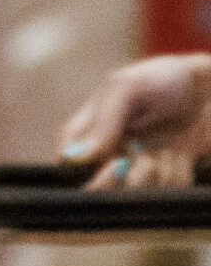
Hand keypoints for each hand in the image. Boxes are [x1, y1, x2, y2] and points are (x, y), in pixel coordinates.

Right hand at [61, 54, 210, 187]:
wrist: (206, 84)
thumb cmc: (160, 78)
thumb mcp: (125, 89)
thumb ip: (102, 122)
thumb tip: (78, 157)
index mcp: (90, 129)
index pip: (68, 160)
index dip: (79, 170)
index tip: (108, 164)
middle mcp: (112, 149)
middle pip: (98, 184)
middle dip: (114, 181)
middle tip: (133, 163)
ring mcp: (141, 161)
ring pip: (138, 188)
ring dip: (156, 171)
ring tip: (167, 147)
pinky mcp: (169, 170)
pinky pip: (169, 187)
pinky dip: (178, 171)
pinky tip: (181, 152)